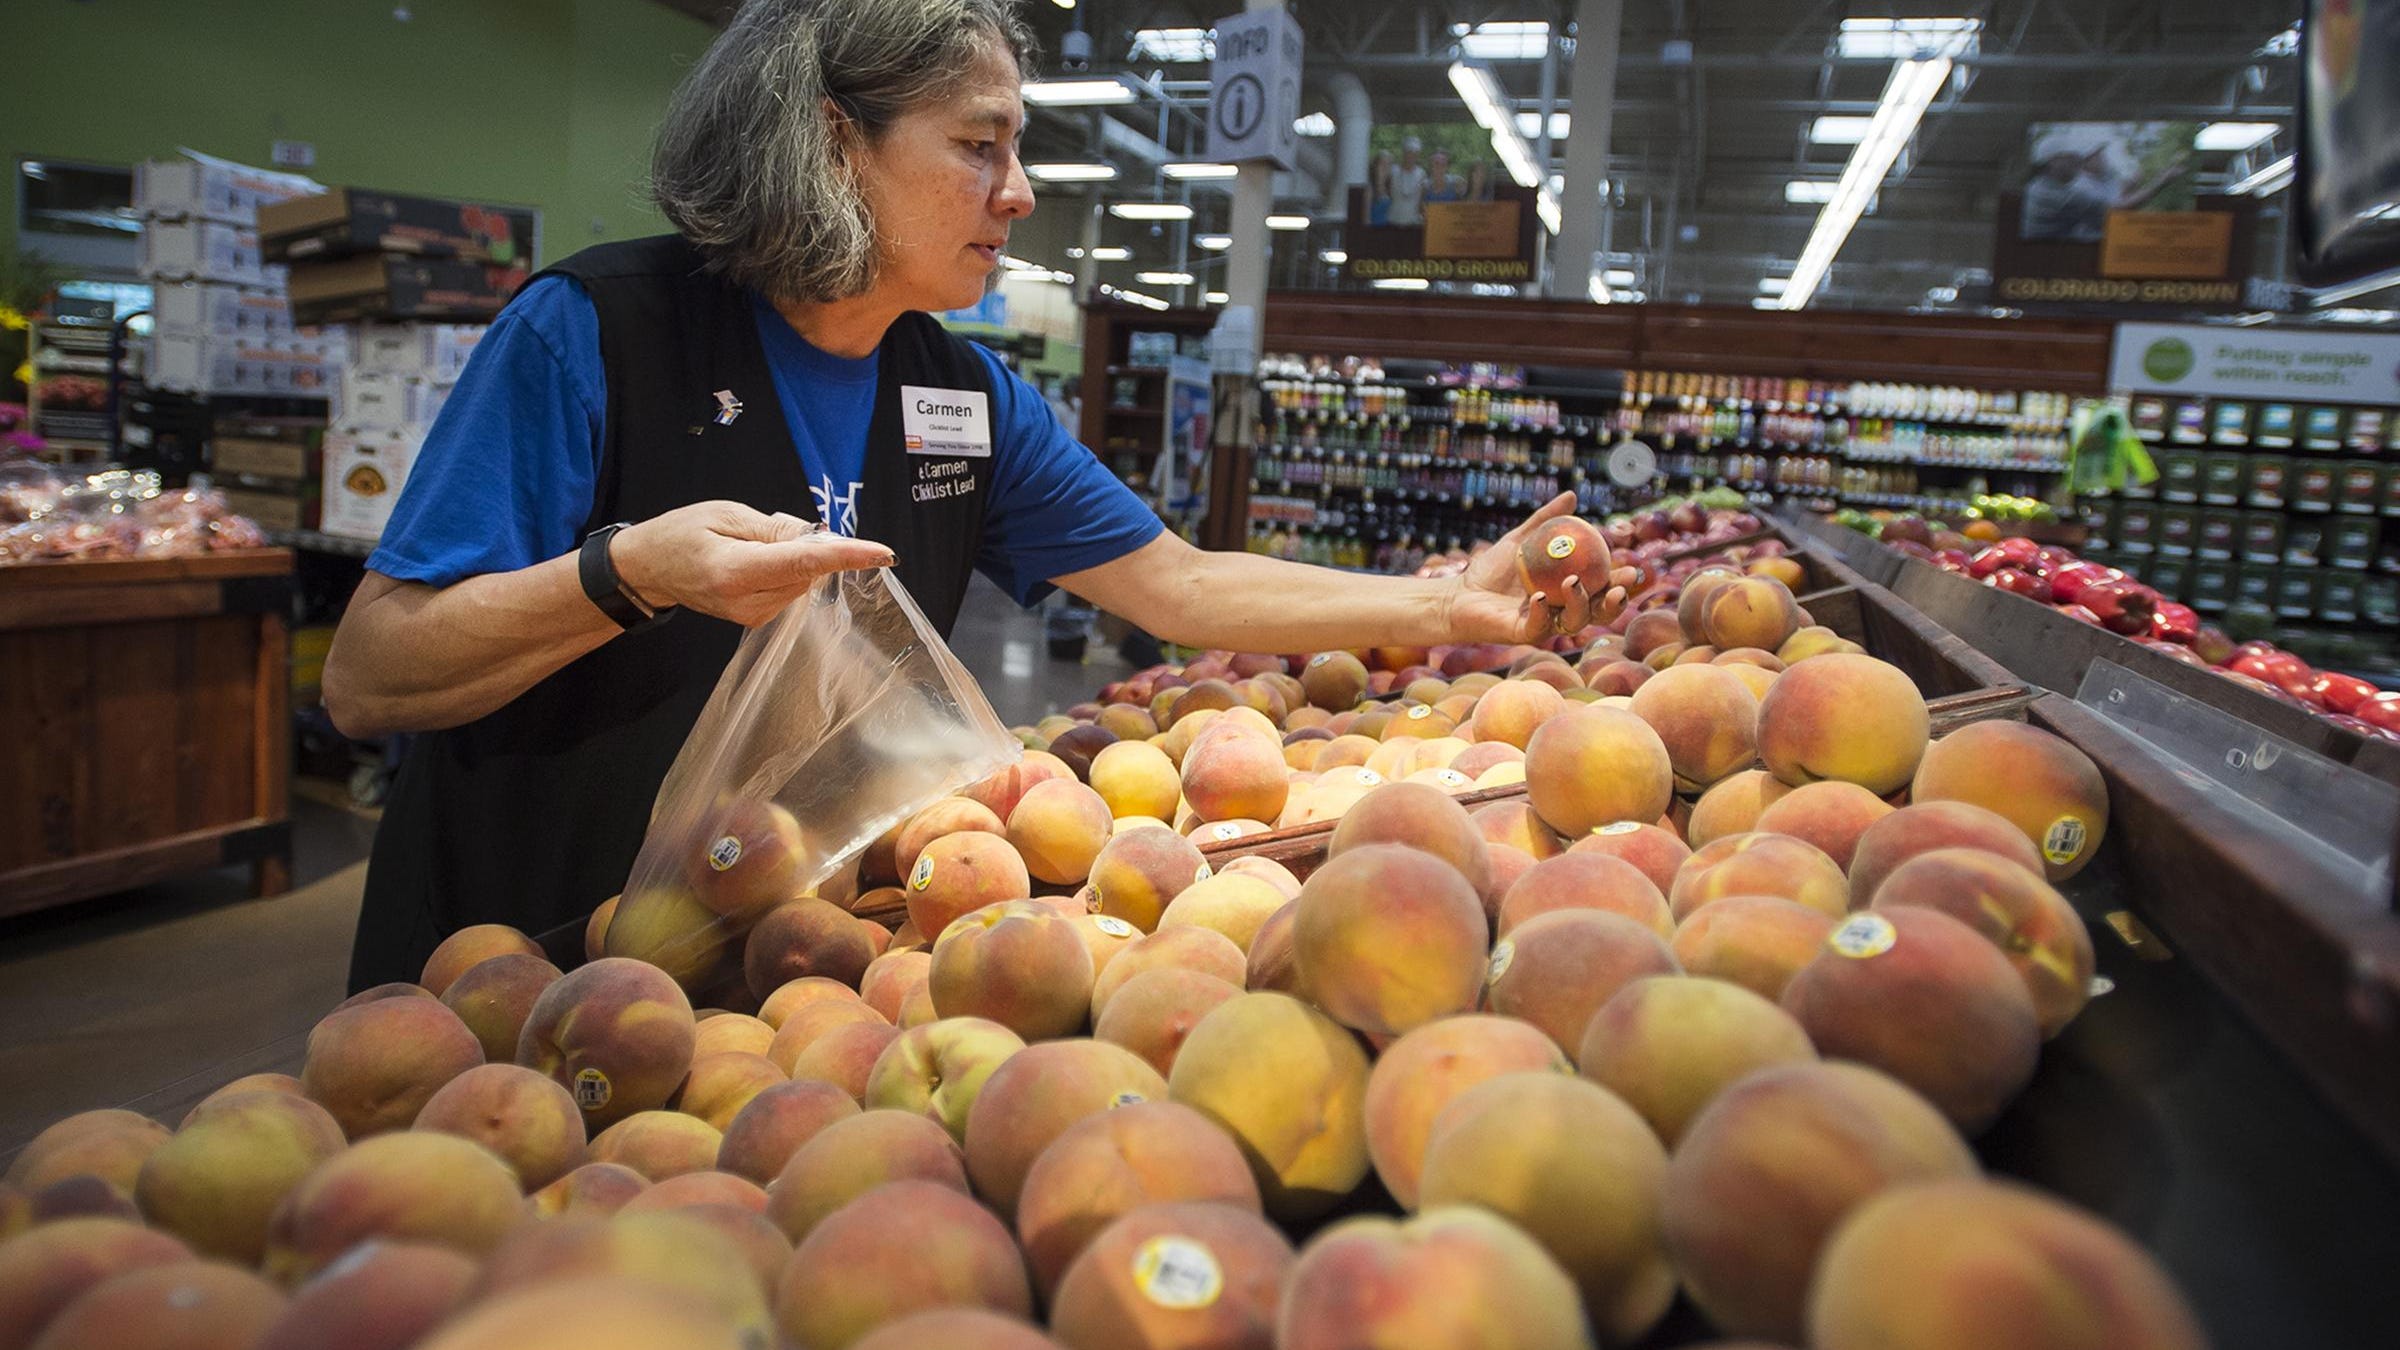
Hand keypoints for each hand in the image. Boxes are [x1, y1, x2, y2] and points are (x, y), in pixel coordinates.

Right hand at [611, 501, 894, 626]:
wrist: (648, 569)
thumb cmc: (681, 534)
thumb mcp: (726, 515)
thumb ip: (775, 529)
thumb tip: (819, 538)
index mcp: (734, 571)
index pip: (803, 563)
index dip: (847, 556)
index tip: (883, 552)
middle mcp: (746, 601)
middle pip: (809, 572)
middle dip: (812, 546)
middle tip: (775, 528)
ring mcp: (752, 615)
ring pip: (804, 582)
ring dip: (798, 560)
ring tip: (756, 545)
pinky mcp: (756, 620)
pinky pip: (792, 591)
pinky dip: (789, 572)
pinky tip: (761, 562)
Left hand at [1444, 492, 1639, 643]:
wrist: (1459, 593)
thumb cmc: (1491, 569)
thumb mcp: (1520, 539)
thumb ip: (1546, 521)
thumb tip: (1571, 495)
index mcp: (1567, 591)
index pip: (1601, 589)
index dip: (1619, 584)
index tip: (1631, 569)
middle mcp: (1561, 611)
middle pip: (1598, 613)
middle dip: (1614, 603)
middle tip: (1618, 587)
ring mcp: (1544, 625)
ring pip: (1574, 623)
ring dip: (1580, 604)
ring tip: (1572, 581)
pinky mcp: (1522, 635)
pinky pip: (1539, 628)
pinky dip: (1542, 613)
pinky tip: (1540, 598)